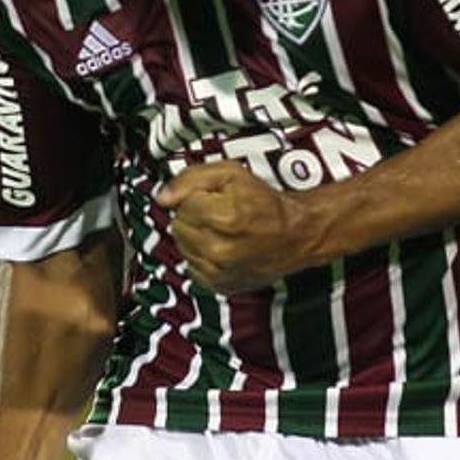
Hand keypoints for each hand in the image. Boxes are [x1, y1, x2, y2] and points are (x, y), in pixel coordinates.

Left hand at [156, 160, 331, 293]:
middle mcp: (221, 249)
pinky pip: (191, 267)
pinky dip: (201, 256)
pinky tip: (220, 246)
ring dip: (195, 237)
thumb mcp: (232, 174)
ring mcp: (220, 271)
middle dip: (193, 216)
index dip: (195, 197)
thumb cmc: (268, 205)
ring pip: (182, 248)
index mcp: (225, 217)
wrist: (296, 235)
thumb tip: (163, 196)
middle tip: (218, 212)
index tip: (212, 197)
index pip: (180, 205)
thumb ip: (192, 178)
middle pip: (178, 227)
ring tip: (220, 230)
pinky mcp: (220, 285)